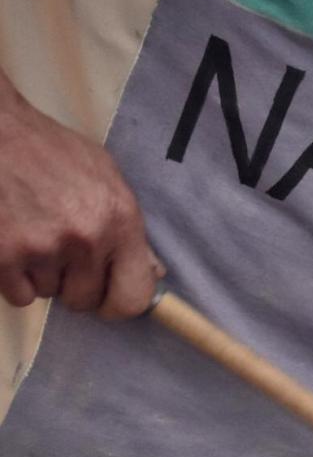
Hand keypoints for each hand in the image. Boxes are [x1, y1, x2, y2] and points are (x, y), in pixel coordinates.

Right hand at [0, 83, 161, 317]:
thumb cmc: (53, 152)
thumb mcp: (106, 178)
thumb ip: (129, 228)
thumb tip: (154, 271)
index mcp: (120, 222)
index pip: (134, 298)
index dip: (120, 304)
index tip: (108, 297)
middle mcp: (86, 240)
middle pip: (86, 300)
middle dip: (75, 285)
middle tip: (64, 257)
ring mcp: (43, 249)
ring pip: (49, 294)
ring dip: (42, 275)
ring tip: (35, 235)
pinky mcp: (5, 255)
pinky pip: (19, 295)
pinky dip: (15, 279)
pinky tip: (15, 246)